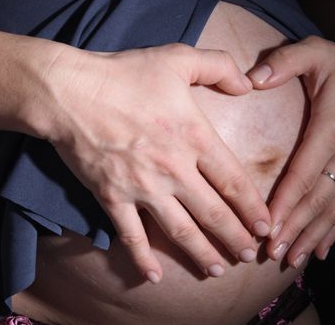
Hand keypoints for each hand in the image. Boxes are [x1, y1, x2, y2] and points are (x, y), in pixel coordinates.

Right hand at [45, 43, 270, 281]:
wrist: (70, 92)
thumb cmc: (125, 74)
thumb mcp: (178, 57)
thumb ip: (219, 66)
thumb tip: (247, 86)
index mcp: (195, 137)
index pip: (234, 181)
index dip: (252, 207)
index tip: (264, 226)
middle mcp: (174, 169)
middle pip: (213, 213)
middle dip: (234, 238)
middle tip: (248, 255)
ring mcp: (143, 188)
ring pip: (180, 231)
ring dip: (201, 254)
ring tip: (217, 270)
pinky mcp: (112, 198)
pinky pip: (131, 236)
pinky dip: (142, 259)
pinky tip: (153, 277)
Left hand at [248, 35, 334, 266]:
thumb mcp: (313, 51)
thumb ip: (283, 62)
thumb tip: (252, 79)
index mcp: (334, 125)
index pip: (306, 171)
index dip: (287, 200)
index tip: (268, 225)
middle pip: (320, 197)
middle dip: (296, 227)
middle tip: (273, 251)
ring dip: (313, 234)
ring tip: (293, 258)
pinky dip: (334, 229)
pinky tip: (319, 249)